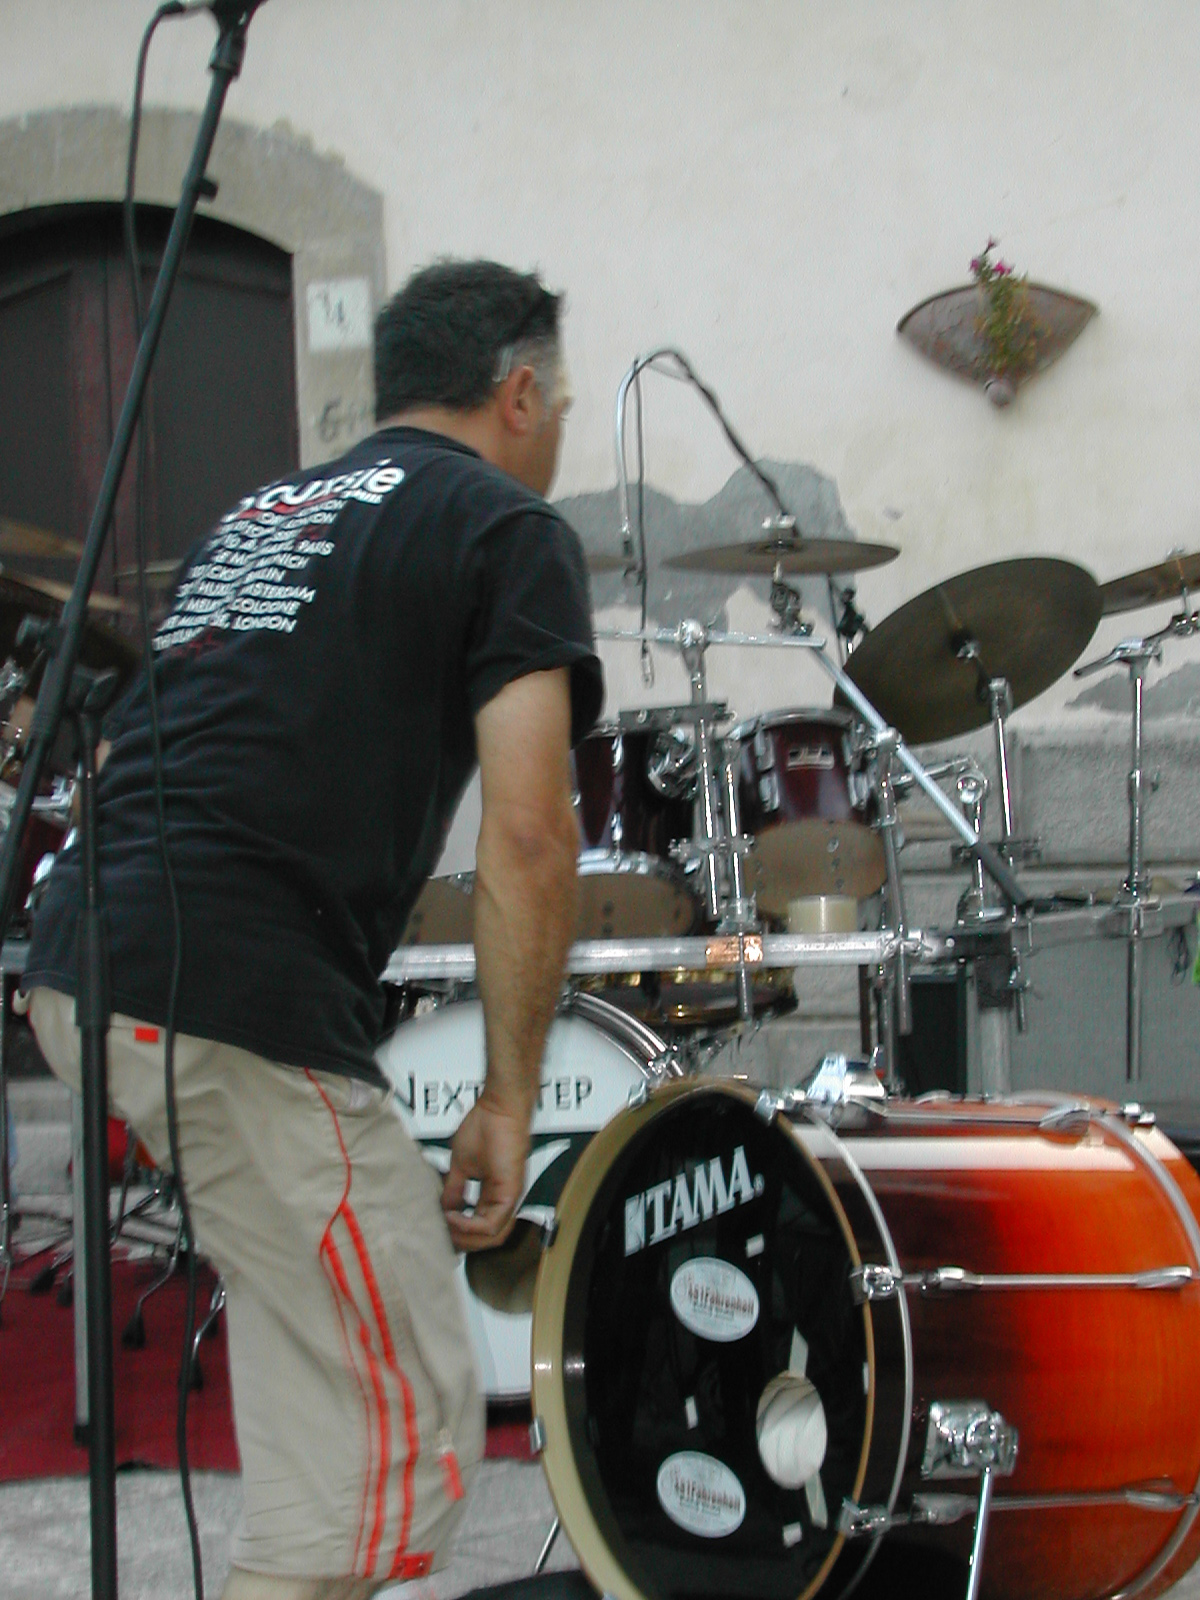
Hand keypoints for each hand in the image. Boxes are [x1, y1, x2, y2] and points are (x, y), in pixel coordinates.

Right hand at [441, 1094, 531, 1251]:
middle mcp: (503, 1199)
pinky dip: (469, 1226)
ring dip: (465, 1237)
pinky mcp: (510, 1192)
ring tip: (446, 1227)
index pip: (478, 1227)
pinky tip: (454, 1217)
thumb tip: (444, 1209)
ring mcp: (509, 1197)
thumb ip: (454, 1190)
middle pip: (485, 1238)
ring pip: (490, 1236)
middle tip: (441, 1235)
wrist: (500, 1107)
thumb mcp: (462, 1165)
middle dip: (460, 1241)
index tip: (440, 1229)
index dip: (458, 1233)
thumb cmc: (487, 1125)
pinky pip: (491, 1224)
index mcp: (493, 1194)